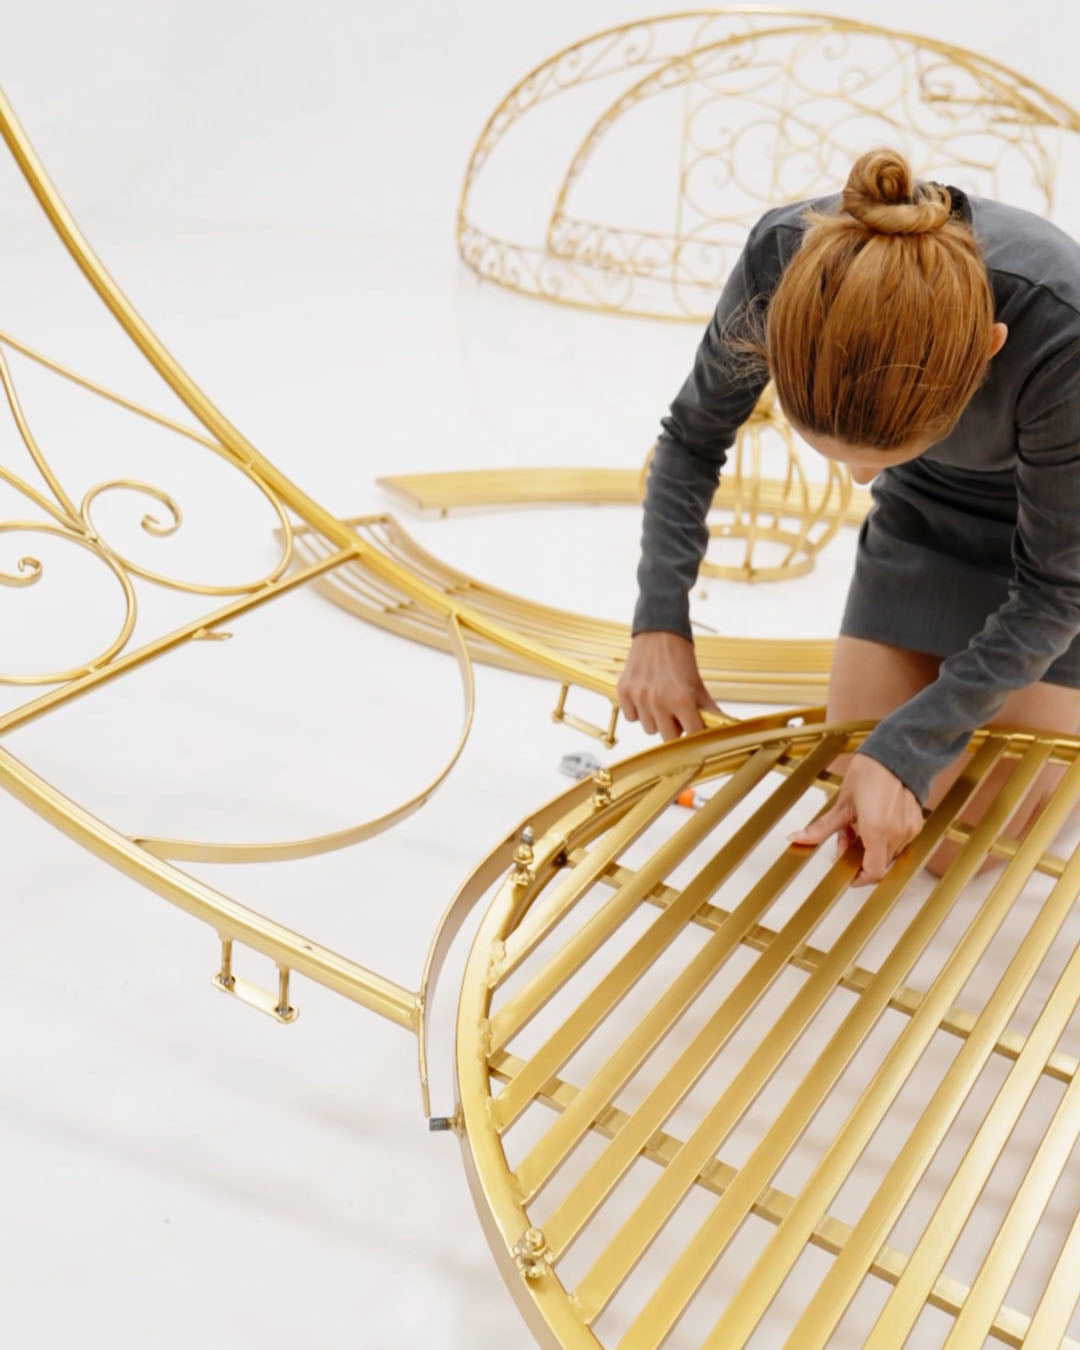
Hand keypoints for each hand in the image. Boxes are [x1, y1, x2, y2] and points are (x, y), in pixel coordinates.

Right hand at [617, 630, 720, 740]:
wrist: (659, 632)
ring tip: (661, 701)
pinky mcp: (623, 691)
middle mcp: (658, 700)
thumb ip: (708, 710)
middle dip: (675, 728)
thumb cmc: (680, 656)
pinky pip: (631, 717)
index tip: (695, 727)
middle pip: (668, 738)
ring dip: (656, 720)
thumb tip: (721, 728)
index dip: (695, 731)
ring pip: (649, 729)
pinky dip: (638, 711)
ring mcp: (639, 696)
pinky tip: (646, 697)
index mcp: (681, 699)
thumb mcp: (698, 683)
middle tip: (677, 712)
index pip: (691, 734)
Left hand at [788, 752, 923, 884]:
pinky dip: (885, 839)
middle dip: (859, 857)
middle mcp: (897, 833)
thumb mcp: (842, 803)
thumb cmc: (871, 772)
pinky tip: (875, 821)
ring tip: (859, 825)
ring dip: (871, 848)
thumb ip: (821, 827)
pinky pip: (899, 842)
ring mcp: (909, 829)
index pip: (873, 872)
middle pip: (878, 864)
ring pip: (889, 854)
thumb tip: (798, 838)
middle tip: (845, 836)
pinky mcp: (916, 824)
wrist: (897, 753)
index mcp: (878, 830)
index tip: (847, 873)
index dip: (859, 878)